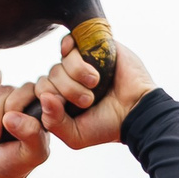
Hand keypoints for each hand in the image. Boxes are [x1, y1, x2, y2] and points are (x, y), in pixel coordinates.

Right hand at [0, 69, 49, 177]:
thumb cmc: (13, 163)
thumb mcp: (30, 155)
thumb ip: (32, 135)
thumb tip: (12, 115)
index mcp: (44, 112)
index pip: (35, 93)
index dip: (17, 106)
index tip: (7, 126)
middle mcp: (28, 101)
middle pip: (10, 91)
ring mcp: (8, 96)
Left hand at [35, 35, 153, 150]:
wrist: (137, 110)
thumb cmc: (107, 125)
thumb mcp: (76, 135)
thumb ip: (54, 122)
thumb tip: (44, 97)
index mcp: (61, 100)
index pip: (41, 91)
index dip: (51, 97)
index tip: (69, 107)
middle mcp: (67, 80)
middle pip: (50, 76)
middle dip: (67, 89)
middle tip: (88, 100)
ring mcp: (79, 62)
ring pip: (61, 61)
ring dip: (77, 74)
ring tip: (96, 83)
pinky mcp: (91, 47)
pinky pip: (68, 42)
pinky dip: (72, 50)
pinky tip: (88, 63)